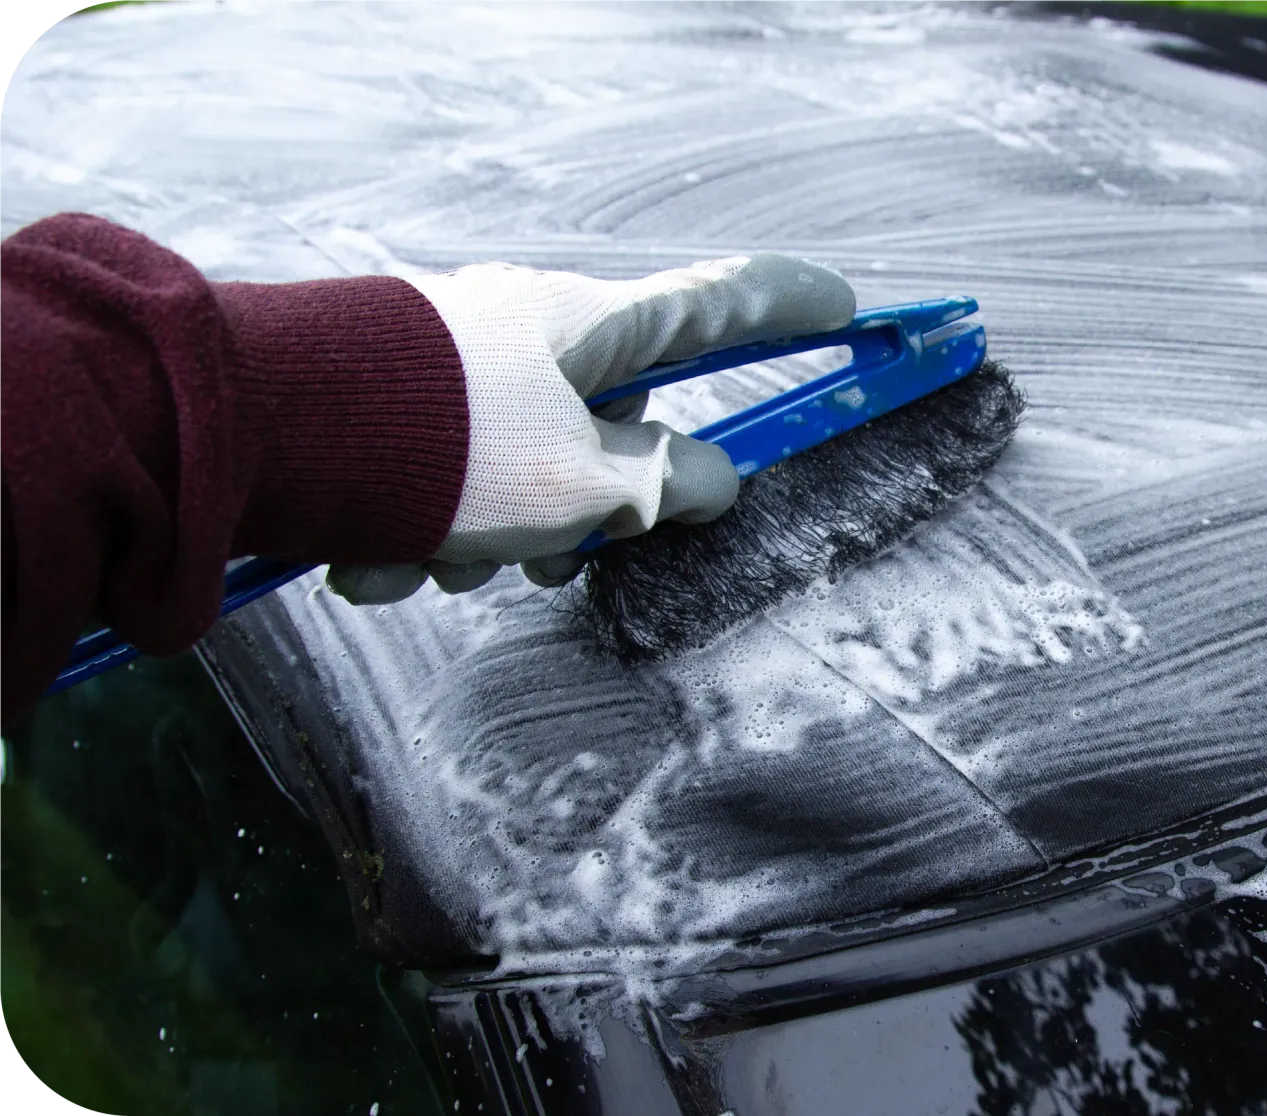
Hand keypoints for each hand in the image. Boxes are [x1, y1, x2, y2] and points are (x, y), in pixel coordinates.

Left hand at [326, 254, 854, 604]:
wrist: (259, 432)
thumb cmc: (438, 451)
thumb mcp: (579, 489)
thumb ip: (664, 489)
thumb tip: (710, 481)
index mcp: (595, 329)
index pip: (724, 302)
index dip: (794, 307)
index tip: (847, 308)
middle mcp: (533, 328)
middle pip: (610, 420)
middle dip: (579, 508)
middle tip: (541, 561)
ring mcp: (461, 357)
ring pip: (521, 463)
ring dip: (488, 536)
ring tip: (432, 565)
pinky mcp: (395, 393)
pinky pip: (447, 472)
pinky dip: (424, 525)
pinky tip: (373, 553)